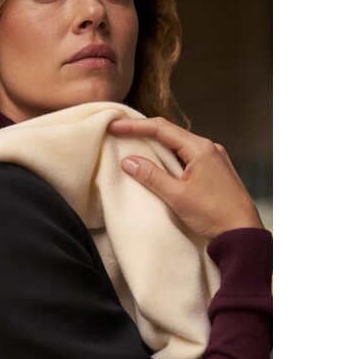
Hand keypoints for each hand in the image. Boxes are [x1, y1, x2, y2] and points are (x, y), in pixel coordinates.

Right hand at [107, 116, 263, 239]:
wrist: (243, 233)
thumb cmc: (214, 215)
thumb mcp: (177, 196)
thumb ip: (151, 176)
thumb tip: (128, 161)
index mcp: (200, 148)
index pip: (161, 129)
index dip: (134, 126)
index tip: (114, 126)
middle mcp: (208, 148)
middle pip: (170, 133)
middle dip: (143, 131)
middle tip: (120, 132)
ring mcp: (213, 158)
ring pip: (178, 144)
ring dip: (156, 145)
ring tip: (134, 145)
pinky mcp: (214, 170)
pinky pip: (187, 155)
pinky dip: (169, 156)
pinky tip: (158, 163)